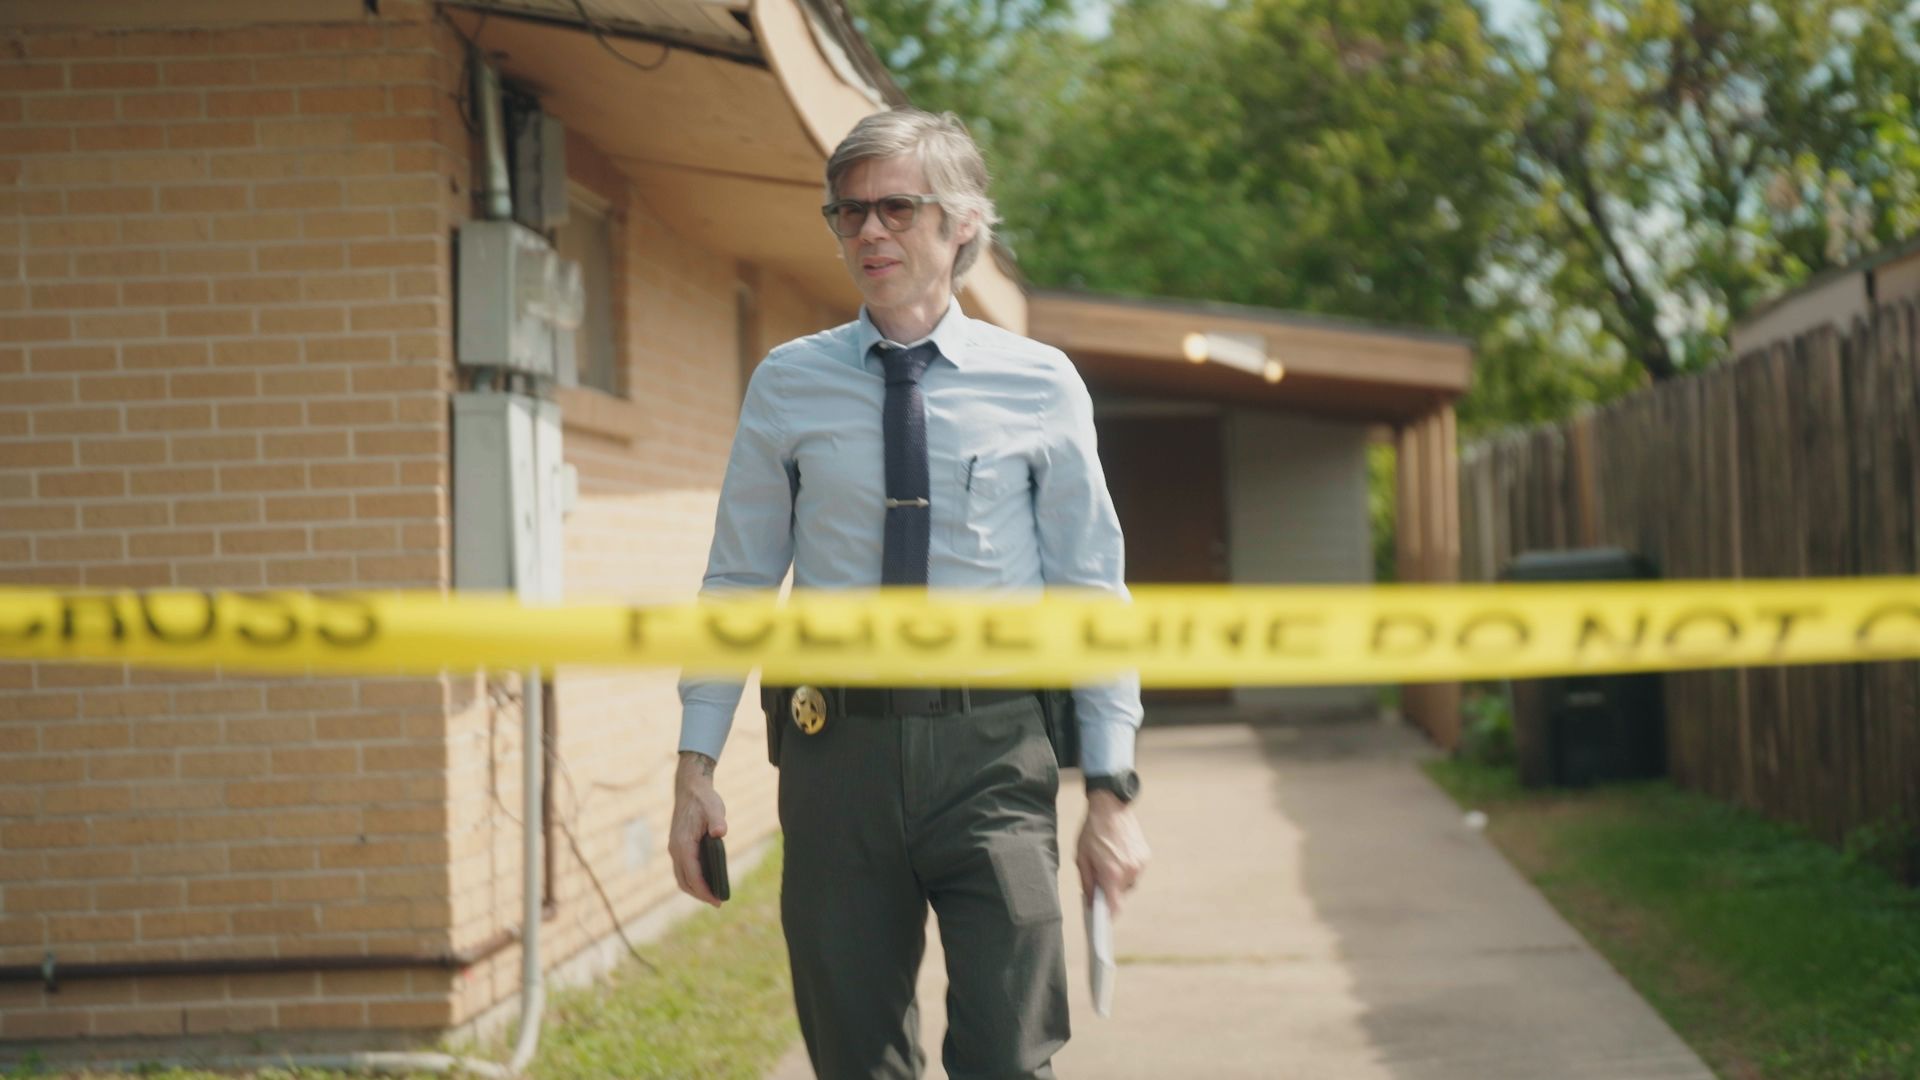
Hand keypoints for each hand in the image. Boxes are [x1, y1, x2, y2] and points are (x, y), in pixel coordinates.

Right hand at [669, 751, 728, 906]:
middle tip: (717, 902)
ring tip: (712, 895)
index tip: (717, 901)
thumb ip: (717, 820)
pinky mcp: (677, 846)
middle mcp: (675, 849)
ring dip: (694, 889)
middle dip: (700, 894)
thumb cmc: (704, 799)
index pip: (693, 875)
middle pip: (684, 881)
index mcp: (683, 844)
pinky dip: (692, 879)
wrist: (690, 788)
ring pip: (681, 877)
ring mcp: (675, 848)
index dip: (704, 890)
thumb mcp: (714, 808)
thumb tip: (720, 833)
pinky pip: (682, 869)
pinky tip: (706, 880)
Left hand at [1076, 790, 1148, 915]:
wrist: (1110, 807)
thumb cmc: (1092, 832)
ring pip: (1128, 884)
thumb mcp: (1081, 858)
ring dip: (1118, 880)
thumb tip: (1091, 901)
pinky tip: (1117, 856)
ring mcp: (1140, 863)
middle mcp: (1130, 871)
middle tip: (1099, 878)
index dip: (1108, 915)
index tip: (1103, 919)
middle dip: (1109, 892)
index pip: (1114, 907)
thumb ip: (1087, 883)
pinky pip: (1135, 872)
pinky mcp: (1145, 856)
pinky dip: (1126, 869)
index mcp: (1112, 873)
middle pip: (1120, 895)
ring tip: (1108, 862)